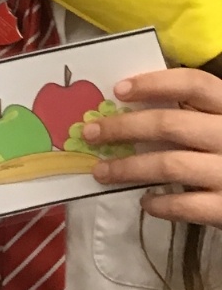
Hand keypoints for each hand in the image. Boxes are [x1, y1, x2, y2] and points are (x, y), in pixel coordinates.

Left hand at [86, 69, 221, 226]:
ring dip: (128, 168)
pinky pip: (187, 206)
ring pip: (170, 164)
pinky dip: (161, 204)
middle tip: (90, 133)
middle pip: (171, 124)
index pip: (195, 84)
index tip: (118, 90)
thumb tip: (135, 105)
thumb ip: (199, 114)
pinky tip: (146, 202)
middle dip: (124, 128)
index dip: (154, 83)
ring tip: (102, 172)